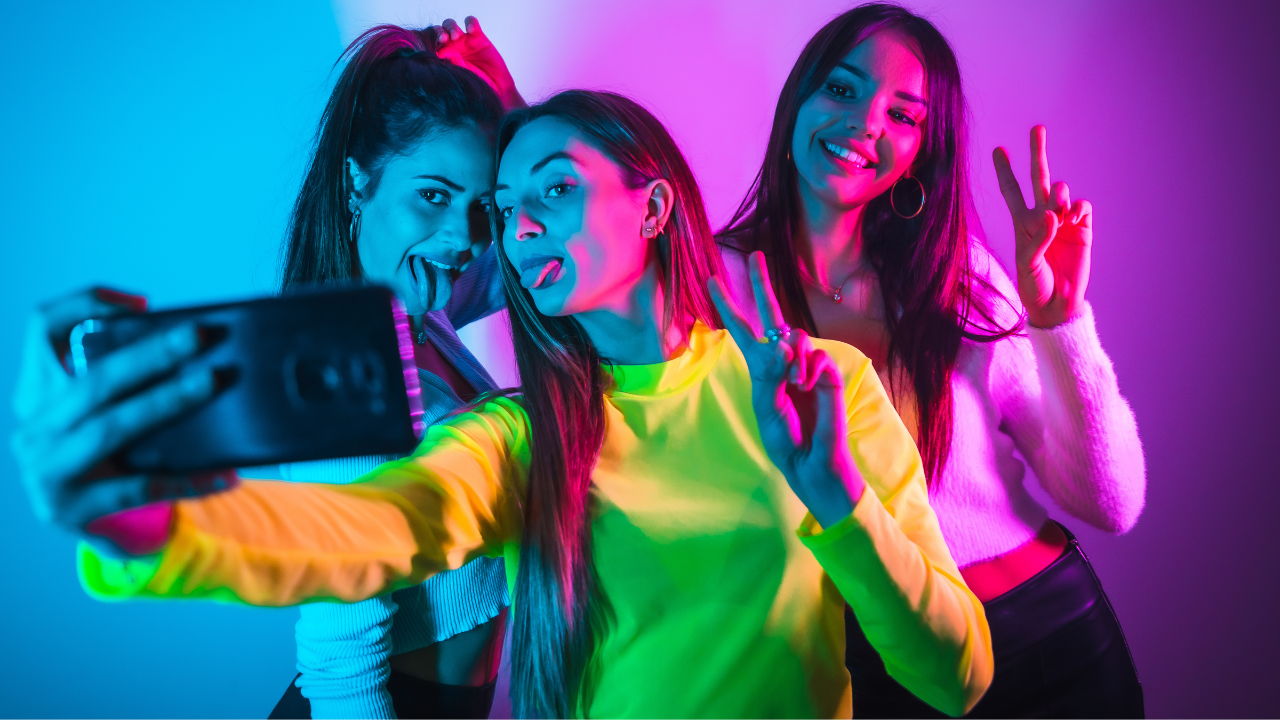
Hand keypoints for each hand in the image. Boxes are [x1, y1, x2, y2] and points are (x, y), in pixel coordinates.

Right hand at [10, 288, 224, 536]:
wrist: (86, 521)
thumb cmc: (103, 453)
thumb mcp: (98, 411)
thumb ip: (124, 379)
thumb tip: (190, 348)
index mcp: (38, 390)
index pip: (42, 328)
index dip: (83, 305)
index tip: (142, 303)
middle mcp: (34, 426)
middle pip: (93, 379)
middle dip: (151, 354)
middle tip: (198, 336)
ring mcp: (46, 469)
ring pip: (111, 427)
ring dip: (166, 401)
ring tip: (211, 383)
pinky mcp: (70, 508)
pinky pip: (140, 488)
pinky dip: (188, 479)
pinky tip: (225, 473)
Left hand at [431, 17, 525, 110]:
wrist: (496, 88)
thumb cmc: (476, 84)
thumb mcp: (462, 74)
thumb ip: (453, 62)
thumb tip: (440, 52)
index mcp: (442, 56)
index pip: (431, 44)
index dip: (430, 42)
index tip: (434, 50)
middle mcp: (450, 46)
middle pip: (439, 31)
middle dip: (439, 32)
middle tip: (444, 39)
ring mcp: (463, 40)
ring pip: (450, 25)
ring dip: (451, 27)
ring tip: (456, 36)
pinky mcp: (477, 36)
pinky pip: (471, 22)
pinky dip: (470, 22)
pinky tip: (471, 30)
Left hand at [708, 252, 864, 528]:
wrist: (811, 461)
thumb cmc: (784, 438)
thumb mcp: (767, 405)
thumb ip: (770, 372)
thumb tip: (781, 342)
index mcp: (760, 368)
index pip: (742, 330)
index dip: (727, 305)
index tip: (712, 279)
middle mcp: (782, 360)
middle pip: (771, 314)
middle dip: (761, 285)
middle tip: (755, 256)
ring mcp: (806, 363)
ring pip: (796, 336)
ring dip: (792, 358)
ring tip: (796, 384)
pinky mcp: (828, 372)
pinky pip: (816, 355)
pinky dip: (810, 369)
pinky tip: (810, 386)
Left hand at [994, 125, 1091, 327]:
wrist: (1057, 305)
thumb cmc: (1034, 285)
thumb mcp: (1027, 263)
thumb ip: (1038, 238)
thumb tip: (1052, 213)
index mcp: (1022, 223)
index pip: (1012, 192)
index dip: (1005, 172)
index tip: (999, 150)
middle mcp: (1041, 217)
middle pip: (1039, 178)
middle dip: (1038, 153)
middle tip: (1037, 128)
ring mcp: (1063, 222)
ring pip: (1061, 192)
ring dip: (1060, 193)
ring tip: (1059, 204)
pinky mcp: (1082, 230)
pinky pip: (1082, 209)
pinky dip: (1078, 208)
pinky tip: (1073, 218)